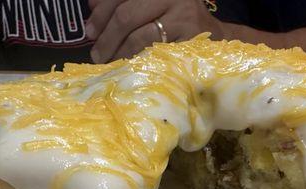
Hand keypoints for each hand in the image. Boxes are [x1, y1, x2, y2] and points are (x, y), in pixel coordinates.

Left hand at [86, 0, 223, 62]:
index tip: (89, 32)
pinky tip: (128, 66)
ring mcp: (182, 12)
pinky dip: (137, 59)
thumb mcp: (151, 6)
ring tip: (109, 63)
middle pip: (127, 14)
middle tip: (96, 54)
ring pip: (139, 34)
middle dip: (107, 37)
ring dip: (119, 52)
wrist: (216, 38)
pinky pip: (155, 50)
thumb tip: (92, 6)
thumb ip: (125, 3)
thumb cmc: (178, 22)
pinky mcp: (190, 35)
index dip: (101, 13)